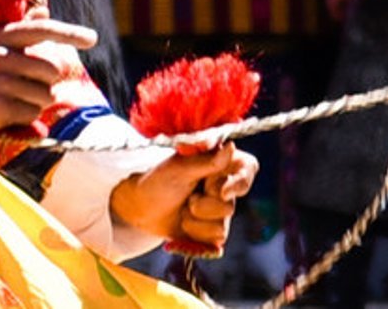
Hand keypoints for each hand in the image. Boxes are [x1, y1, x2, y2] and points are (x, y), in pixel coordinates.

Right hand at [0, 19, 96, 139]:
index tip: (92, 38)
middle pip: (51, 70)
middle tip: (21, 88)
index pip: (42, 31)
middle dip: (44, 84)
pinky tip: (2, 114)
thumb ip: (18, 31)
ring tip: (8, 101)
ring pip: (44, 95)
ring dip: (34, 103)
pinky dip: (24, 118)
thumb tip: (44, 12)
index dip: (70, 33)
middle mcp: (0, 54)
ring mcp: (0, 81)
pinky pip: (32, 113)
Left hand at [109, 141, 258, 252]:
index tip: (223, 192)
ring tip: (182, 210)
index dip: (240, 182)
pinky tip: (184, 224)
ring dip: (195, 221)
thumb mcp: (178, 167)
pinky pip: (215, 240)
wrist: (140, 208)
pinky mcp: (212, 230)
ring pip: (221, 226)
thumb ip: (206, 161)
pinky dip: (195, 235)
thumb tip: (230, 146)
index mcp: (219, 163)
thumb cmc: (157, 180)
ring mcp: (219, 209)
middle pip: (230, 204)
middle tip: (188, 197)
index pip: (248, 168)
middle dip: (204, 205)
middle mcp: (224, 186)